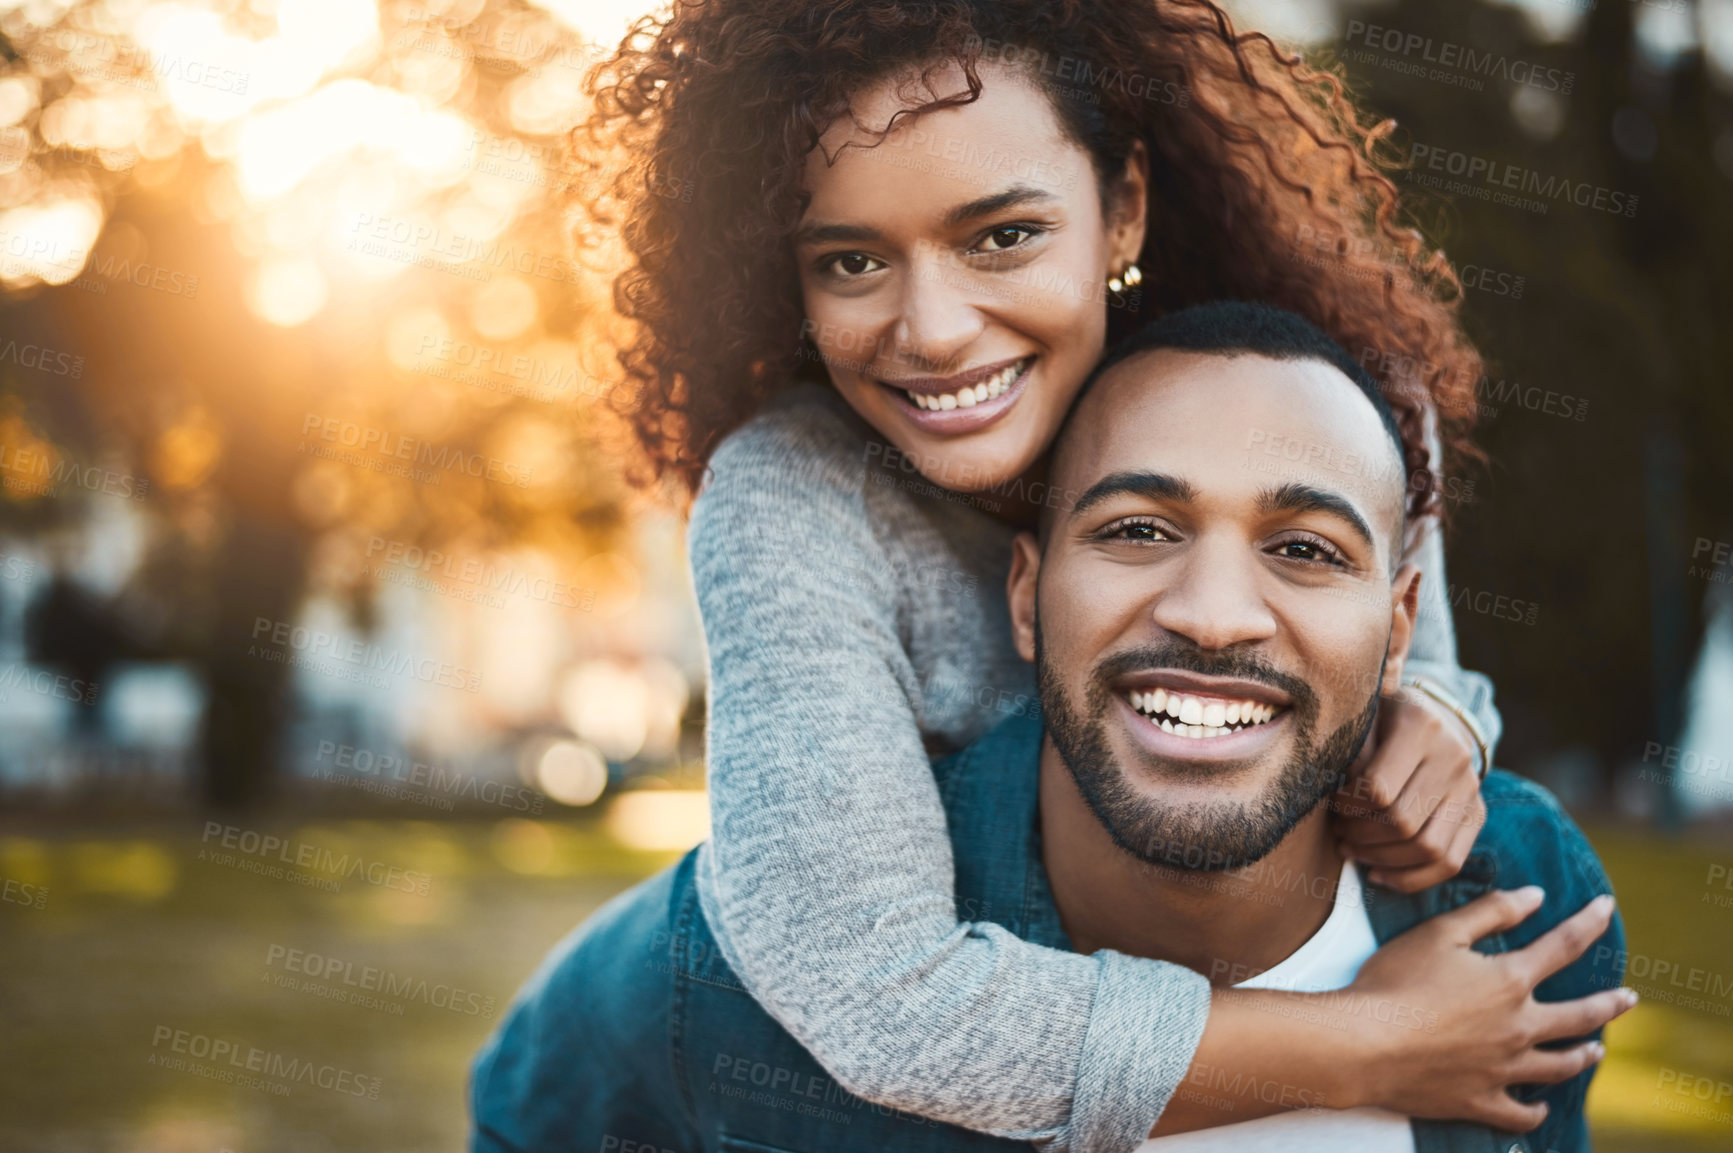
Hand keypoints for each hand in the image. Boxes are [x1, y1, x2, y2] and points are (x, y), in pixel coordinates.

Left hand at [1331, 688, 1484, 891]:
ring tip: (1352, 850)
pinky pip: (1450, 863)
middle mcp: (1454, 757)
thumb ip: (1349, 750)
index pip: (1379, 789)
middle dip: (1360, 835)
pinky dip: (1411, 878)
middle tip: (1338, 832)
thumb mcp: (1363, 717)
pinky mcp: (1477, 814)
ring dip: (1381, 859)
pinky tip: (1377, 874)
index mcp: (1421, 726)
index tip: (1332, 803)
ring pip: (1428, 848)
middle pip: (1403, 822)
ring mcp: (1471, 789)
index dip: (1348, 806)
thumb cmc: (1384, 717)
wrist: (1437, 716)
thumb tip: (1333, 794)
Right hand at [1347, 887, 1633, 1130]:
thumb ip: (1490, 912)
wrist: (1367, 1043)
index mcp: (1510, 981)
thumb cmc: (1396, 981)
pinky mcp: (1481, 1100)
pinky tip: (1539, 1106)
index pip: (1563, 946)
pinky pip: (1521, 1114)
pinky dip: (1535, 1111)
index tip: (1607, 907)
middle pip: (1580, 1016)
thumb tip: (1534, 897)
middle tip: (1628, 999)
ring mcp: (1504, 1069)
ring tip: (1595, 1051)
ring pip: (1559, 1066)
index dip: (1588, 922)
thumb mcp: (1439, 933)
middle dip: (1609, 1004)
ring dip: (1583, 1056)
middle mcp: (1519, 1027)